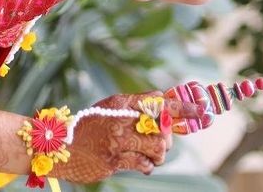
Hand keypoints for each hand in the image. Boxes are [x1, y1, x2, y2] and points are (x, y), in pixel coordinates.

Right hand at [58, 92, 210, 182]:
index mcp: (121, 102)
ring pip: (156, 148)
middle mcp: (120, 119)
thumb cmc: (90, 127)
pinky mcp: (114, 161)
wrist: (62, 147)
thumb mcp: (111, 107)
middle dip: (168, 137)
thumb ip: (136, 104)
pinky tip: (140, 162)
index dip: (181, 107)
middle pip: (161, 127)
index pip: (158, 101)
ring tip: (149, 153)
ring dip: (159, 153)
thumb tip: (164, 97)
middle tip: (163, 140)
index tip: (200, 110)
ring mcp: (117, 141)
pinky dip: (147, 165)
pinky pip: (144, 165)